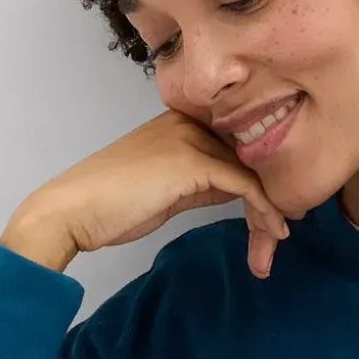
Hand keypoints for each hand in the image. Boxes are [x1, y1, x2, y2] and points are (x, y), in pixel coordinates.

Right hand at [0, 106, 290, 279]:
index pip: (234, 143)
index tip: (276, 207)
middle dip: (270, 193)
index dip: (259, 175)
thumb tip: (237, 189)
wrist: (72, 211)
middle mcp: (188, 122)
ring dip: (270, 207)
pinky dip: (264, 209)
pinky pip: (244, 184)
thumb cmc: (109, 205)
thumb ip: (201, 182)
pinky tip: (273, 232)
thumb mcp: (166, 189)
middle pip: (247, 154)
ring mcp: (190, 138)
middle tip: (286, 226)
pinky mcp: (193, 161)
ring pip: (250, 169)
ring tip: (278, 237)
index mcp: (179, 122)